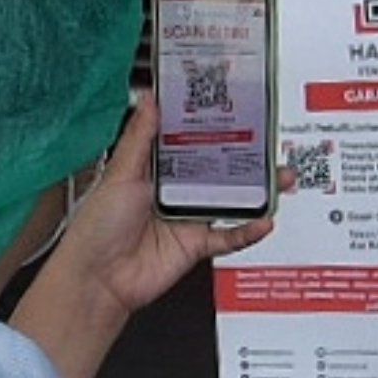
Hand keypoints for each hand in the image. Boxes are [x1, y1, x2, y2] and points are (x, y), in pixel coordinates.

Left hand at [15, 93, 274, 377]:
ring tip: (280, 177)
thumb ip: (140, 137)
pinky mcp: (196, 245)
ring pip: (231, 200)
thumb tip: (149, 99)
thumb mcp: (120, 173)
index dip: (211, 127)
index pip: (189, 142)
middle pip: (218, 170)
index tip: (234, 109)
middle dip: (245, 158)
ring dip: (257, 190)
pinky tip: (264, 219)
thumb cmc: (97, 227)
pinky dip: (248, 229)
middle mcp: (174, 192)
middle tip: (269, 143)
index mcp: (154, 170)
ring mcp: (187, 218)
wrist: (98, 279)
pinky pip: (229, 236)